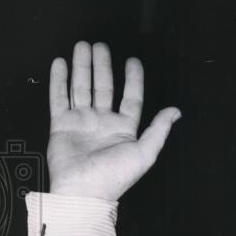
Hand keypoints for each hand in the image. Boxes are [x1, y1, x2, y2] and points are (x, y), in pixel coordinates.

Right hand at [46, 41, 180, 200]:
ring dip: (82, 67)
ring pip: (82, 88)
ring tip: (82, 46)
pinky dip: (59, 80)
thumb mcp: (146, 152)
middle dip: (102, 65)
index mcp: (124, 128)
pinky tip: (60, 64)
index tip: (133, 60)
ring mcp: (81, 122)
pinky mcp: (61, 124)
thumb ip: (159, 129)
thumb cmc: (116, 176)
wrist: (84, 191)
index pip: (131, 97)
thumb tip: (175, 111)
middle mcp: (103, 122)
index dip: (133, 79)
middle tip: (100, 45)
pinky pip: (59, 98)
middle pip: (104, 87)